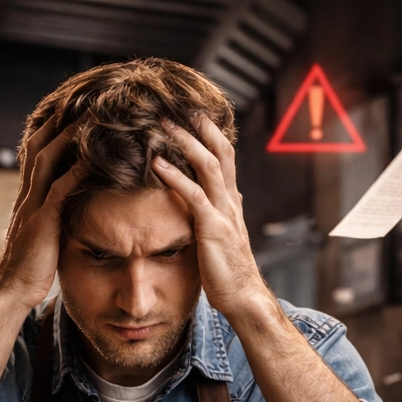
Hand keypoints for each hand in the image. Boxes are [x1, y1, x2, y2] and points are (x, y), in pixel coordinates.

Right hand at [0, 117, 83, 310]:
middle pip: (38, 145)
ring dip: (67, 137)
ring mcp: (32, 206)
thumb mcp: (44, 233)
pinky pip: (58, 190)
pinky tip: (93, 158)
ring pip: (46, 160)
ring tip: (89, 117)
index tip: (70, 111)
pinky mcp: (42, 222)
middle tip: (80, 100)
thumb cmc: (32, 267)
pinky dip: (76, 171)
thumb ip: (55, 215)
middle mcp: (27, 195)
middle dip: (57, 121)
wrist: (11, 291)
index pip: (36, 153)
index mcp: (28, 197)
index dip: (51, 130)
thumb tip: (72, 205)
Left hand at [151, 115, 273, 322]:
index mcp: (231, 201)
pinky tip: (156, 164)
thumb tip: (201, 201)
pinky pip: (194, 196)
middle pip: (220, 151)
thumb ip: (212, 214)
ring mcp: (224, 213)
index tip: (191, 113)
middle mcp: (230, 201)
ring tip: (163, 124)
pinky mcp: (213, 228)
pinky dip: (175, 177)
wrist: (244, 297)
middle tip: (179, 104)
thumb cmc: (228, 271)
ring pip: (209, 166)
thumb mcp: (220, 235)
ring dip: (185, 142)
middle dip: (201, 126)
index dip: (209, 132)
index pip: (224, 156)